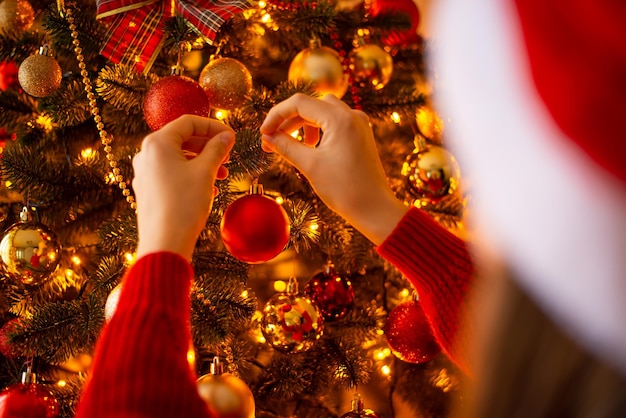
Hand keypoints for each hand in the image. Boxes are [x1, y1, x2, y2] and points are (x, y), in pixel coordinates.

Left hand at [132, 115, 234, 259]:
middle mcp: (146, 154)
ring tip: (222, 175)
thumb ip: (217, 149)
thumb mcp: (205, 172)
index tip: (231, 136)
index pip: (188, 122)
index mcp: (157, 143)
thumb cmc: (184, 204)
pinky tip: (208, 188)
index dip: (213, 126)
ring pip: (178, 158)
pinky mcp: (148, 190)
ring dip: (202, 162)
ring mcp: (145, 173)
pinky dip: (191, 174)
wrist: (165, 242)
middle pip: (182, 139)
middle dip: (208, 145)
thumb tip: (226, 136)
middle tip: (228, 155)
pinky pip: (171, 173)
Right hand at [260, 94, 407, 244]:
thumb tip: (267, 137)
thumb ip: (285, 146)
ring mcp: (359, 124)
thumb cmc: (343, 189)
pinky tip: (312, 147)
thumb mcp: (309, 165)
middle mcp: (352, 115)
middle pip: (311, 104)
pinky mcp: (361, 135)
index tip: (264, 133)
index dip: (277, 115)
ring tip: (294, 145)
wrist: (374, 209)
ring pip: (323, 111)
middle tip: (273, 140)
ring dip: (304, 124)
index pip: (299, 102)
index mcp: (340, 119)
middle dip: (289, 120)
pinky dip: (319, 129)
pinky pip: (336, 122)